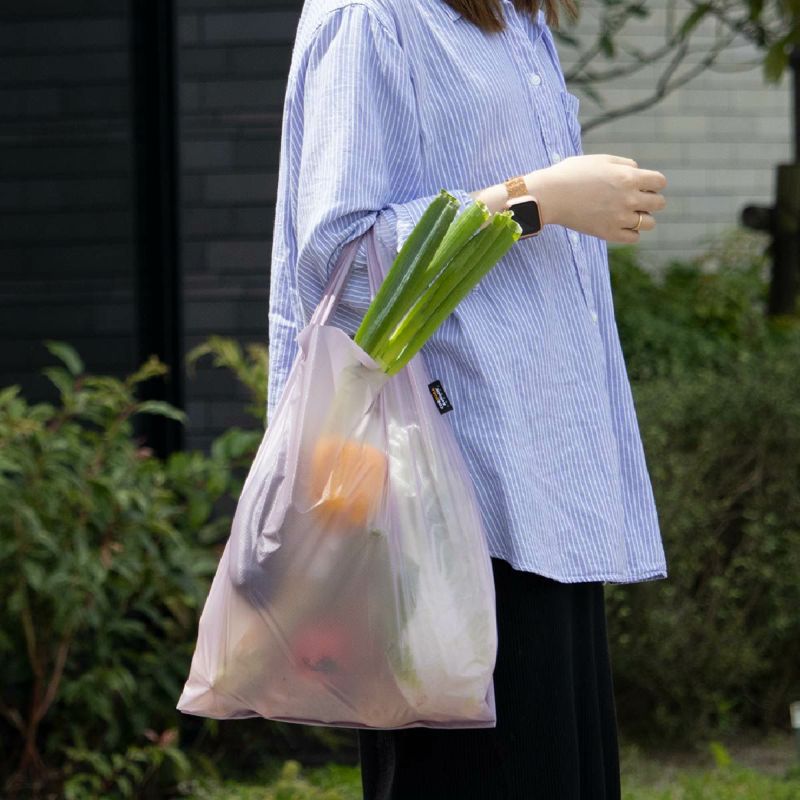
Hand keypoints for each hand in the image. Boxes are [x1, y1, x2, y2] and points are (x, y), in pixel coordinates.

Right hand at [529, 154, 667, 243]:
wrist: (550, 196)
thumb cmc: (571, 174)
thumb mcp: (600, 160)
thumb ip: (624, 164)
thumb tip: (638, 172)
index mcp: (628, 177)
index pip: (660, 182)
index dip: (653, 183)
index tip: (641, 185)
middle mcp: (628, 198)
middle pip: (659, 203)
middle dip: (650, 200)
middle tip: (633, 200)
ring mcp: (619, 218)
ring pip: (648, 223)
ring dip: (641, 218)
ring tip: (626, 214)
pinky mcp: (608, 233)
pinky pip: (634, 238)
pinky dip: (630, 232)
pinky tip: (619, 225)